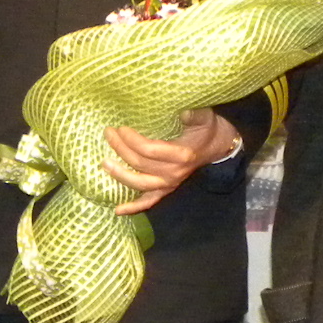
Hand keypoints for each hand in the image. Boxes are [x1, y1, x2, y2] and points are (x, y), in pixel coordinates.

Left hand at [103, 109, 241, 215]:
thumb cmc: (207, 128)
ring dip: (120, 175)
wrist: (217, 146)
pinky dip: (133, 207)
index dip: (132, 140)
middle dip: (121, 149)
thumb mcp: (204, 117)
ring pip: (140, 184)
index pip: (150, 150)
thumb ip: (194, 114)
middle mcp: (174, 172)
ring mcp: (170, 183)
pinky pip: (149, 202)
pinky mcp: (167, 189)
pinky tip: (117, 210)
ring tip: (105, 163)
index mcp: (182, 154)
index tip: (120, 128)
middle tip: (108, 133)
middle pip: (140, 164)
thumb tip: (183, 113)